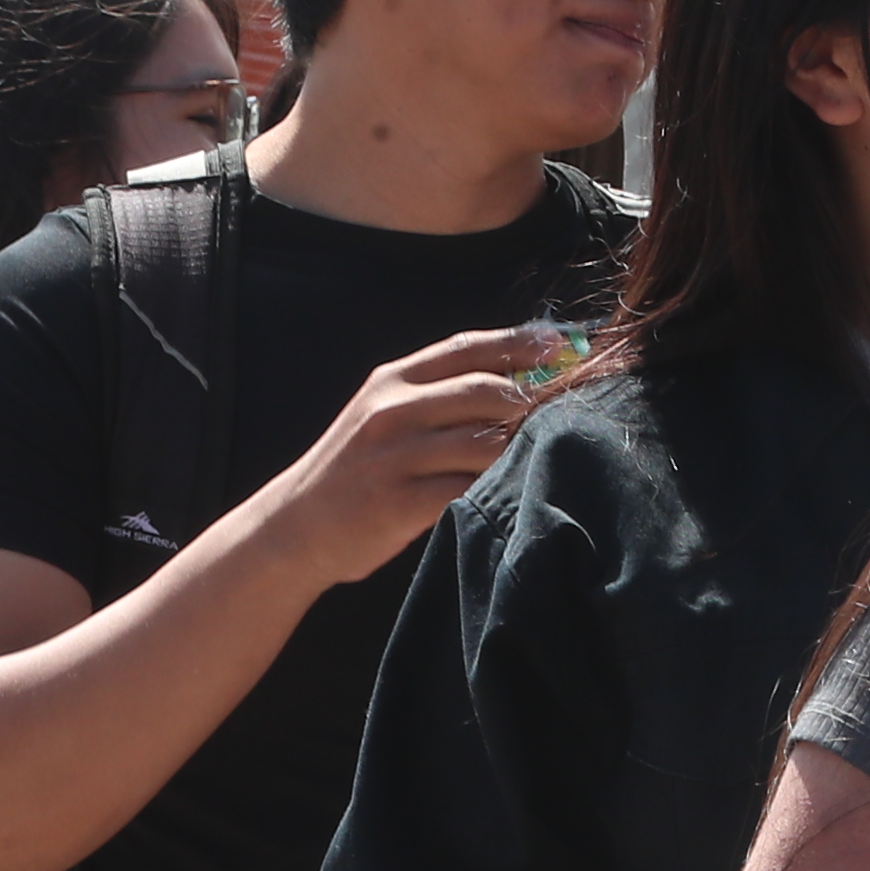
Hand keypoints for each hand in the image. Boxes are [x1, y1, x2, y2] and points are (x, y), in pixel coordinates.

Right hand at [232, 327, 553, 586]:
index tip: (567, 344)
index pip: (467, 347)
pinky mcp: (396, 502)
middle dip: (537, 398)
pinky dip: (499, 490)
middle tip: (576, 409)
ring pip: (482, 441)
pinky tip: (520, 494)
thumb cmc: (356, 472)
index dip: (521, 342)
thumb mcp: (384, 416)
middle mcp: (391, 409)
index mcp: (393, 380)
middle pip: (483, 389)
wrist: (293, 528)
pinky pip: (465, 489)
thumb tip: (517, 378)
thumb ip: (436, 395)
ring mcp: (392, 456)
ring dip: (525, 447)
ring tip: (555, 455)